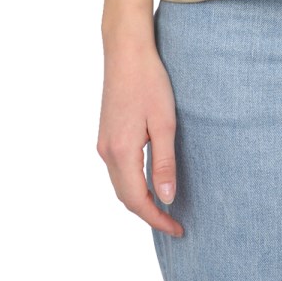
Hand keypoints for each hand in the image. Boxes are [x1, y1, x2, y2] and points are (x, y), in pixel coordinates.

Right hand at [96, 31, 183, 237]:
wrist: (126, 51)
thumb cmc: (149, 81)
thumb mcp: (164, 123)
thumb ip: (164, 162)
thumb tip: (167, 198)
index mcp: (121, 152)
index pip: (137, 201)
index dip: (157, 219)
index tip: (178, 229)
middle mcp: (106, 152)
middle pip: (125, 197)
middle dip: (149, 214)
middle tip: (175, 222)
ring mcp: (103, 143)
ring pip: (120, 184)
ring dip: (140, 200)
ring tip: (165, 206)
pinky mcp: (106, 133)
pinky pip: (118, 170)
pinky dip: (132, 183)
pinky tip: (149, 181)